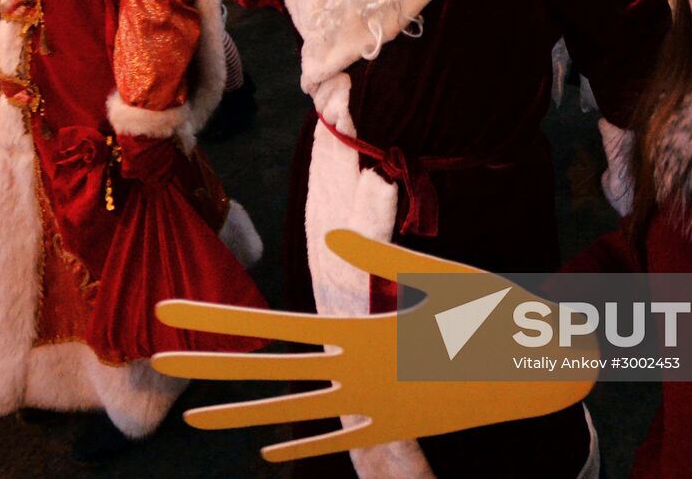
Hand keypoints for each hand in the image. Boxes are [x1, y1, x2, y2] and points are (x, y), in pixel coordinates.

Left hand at [151, 230, 591, 462]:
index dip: (220, 319)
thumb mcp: (437, 277)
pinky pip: (337, 440)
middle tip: (155, 350)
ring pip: (292, 414)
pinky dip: (303, 444)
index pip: (272, 328)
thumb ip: (379, 260)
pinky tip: (271, 450)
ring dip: (242, 412)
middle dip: (211, 360)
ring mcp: (374, 410)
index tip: (172, 311)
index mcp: (362, 337)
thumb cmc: (491, 313)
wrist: (537, 373)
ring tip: (195, 418)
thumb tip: (330, 240)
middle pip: (268, 371)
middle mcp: (358, 378)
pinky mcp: (394, 429)